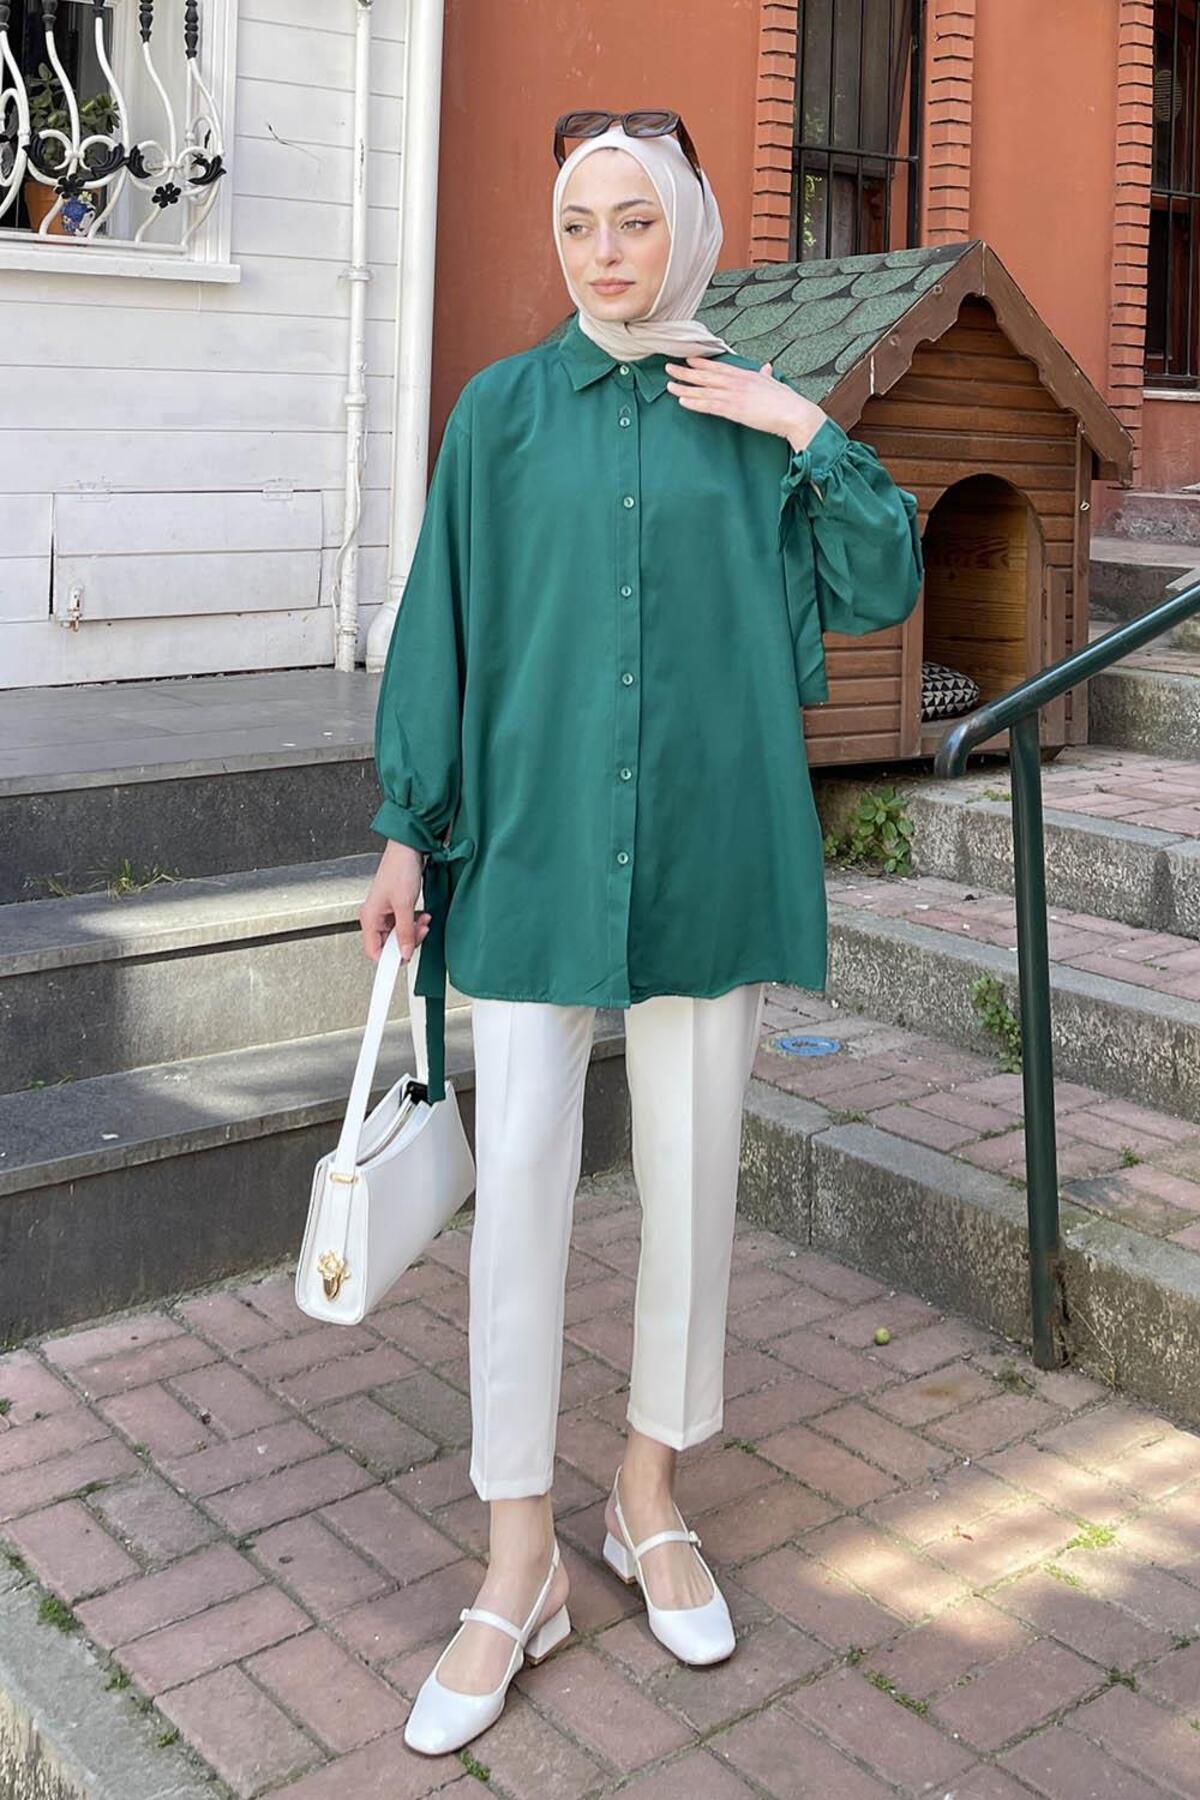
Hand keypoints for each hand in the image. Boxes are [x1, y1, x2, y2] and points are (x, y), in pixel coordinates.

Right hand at [359, 839, 430, 963]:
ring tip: (423, 922)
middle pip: (388, 944)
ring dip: (413, 932)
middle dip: (406, 941)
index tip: (402, 962)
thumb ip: (404, 931)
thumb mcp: (404, 905)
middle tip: (419, 934)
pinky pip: (404, 924)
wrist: (409, 848)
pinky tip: (422, 917)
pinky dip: (414, 923)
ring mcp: (385, 912)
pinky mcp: (395, 907)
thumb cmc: (400, 868)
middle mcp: (374, 916)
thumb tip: (404, 952)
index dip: (388, 959)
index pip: (374, 951)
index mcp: (369, 917)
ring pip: (398, 935)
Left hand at [664, 357, 828, 451]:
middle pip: (707, 376)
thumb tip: (766, 366)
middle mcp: (738, 382)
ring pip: (704, 390)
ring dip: (685, 388)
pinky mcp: (735, 410)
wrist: (795, 413)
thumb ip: (766, 375)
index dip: (702, 363)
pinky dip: (695, 403)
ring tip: (669, 386)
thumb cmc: (787, 401)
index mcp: (747, 375)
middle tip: (669, 368)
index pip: (720, 367)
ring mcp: (735, 395)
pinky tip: (683, 402)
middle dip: (686, 372)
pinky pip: (710, 405)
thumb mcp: (774, 383)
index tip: (688, 360)